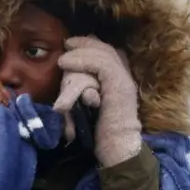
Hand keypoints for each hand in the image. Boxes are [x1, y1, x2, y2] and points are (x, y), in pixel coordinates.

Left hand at [56, 36, 141, 166]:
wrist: (116, 146)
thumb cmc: (100, 132)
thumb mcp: (91, 105)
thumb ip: (87, 90)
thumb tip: (72, 82)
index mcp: (121, 79)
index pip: (110, 52)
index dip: (93, 45)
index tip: (73, 45)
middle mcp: (125, 76)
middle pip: (107, 49)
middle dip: (86, 42)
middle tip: (68, 42)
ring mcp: (124, 80)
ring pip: (103, 53)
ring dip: (80, 51)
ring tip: (64, 53)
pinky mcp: (119, 85)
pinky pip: (100, 64)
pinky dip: (81, 60)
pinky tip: (66, 63)